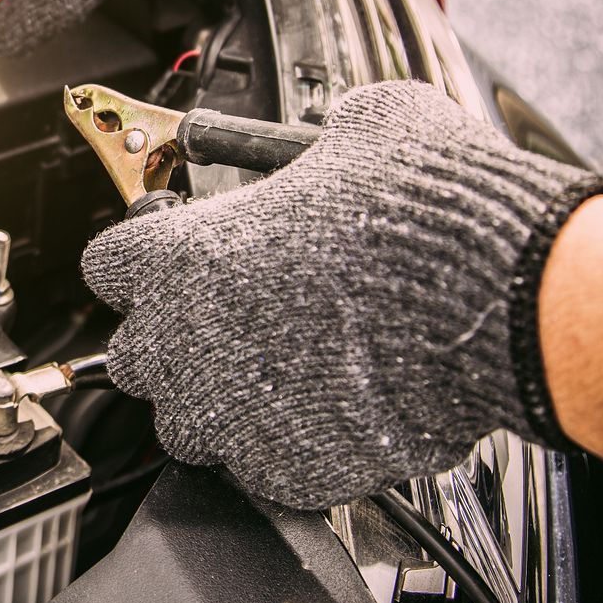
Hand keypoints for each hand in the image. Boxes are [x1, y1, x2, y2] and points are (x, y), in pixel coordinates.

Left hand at [81, 81, 602, 508]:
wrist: (495, 302)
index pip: (107, 265)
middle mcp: (187, 341)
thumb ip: (320, 145)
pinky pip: (263, 470)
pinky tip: (332, 413)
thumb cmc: (426, 212)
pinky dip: (288, 449)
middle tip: (234, 322)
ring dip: (221, 404)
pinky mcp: (286, 472)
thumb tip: (339, 138)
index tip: (171, 259)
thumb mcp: (366, 130)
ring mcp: (230, 416)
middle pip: (134, 357)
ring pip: (188, 426)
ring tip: (282, 376)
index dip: (146, 259)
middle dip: (175, 342)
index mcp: (180, 254)